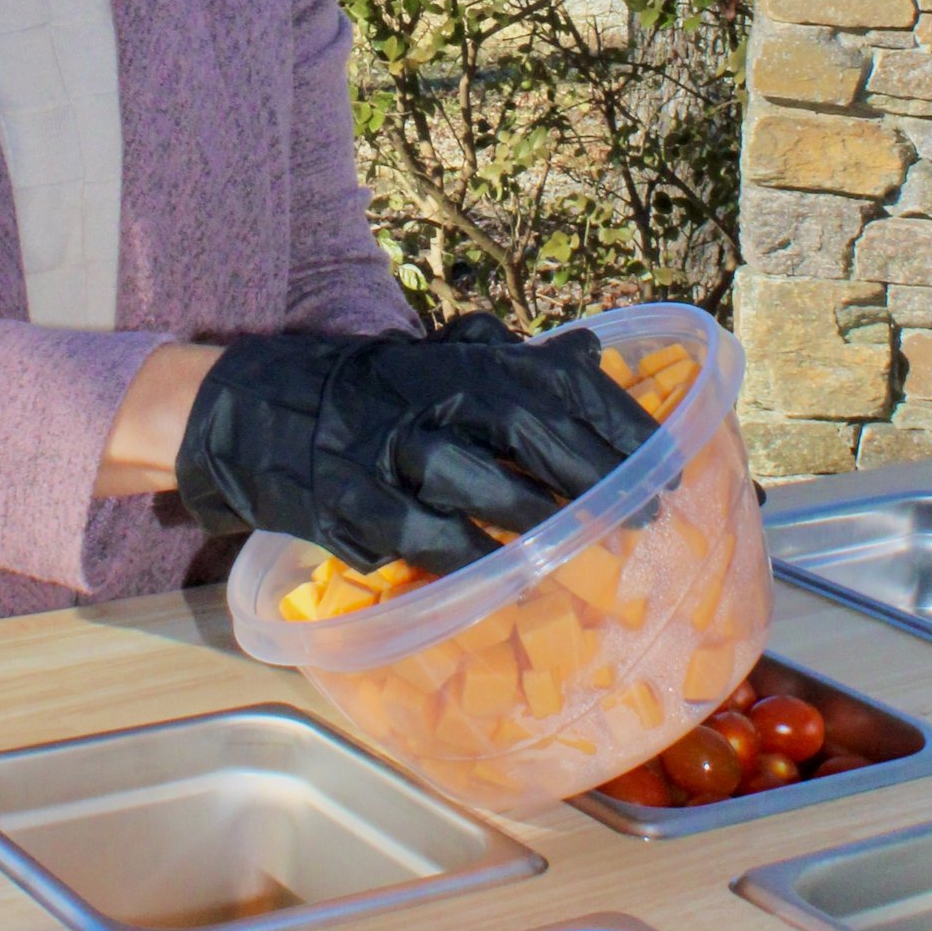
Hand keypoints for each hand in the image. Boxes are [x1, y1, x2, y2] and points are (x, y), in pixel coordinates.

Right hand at [172, 327, 657, 570]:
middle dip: (591, 470)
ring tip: (581, 547)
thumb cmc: (377, 396)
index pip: (556, 381)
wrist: (264, 413)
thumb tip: (595, 352)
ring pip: (472, 480)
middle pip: (525, 425)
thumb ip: (519, 364)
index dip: (617, 421)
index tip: (667, 463)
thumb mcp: (444, 364)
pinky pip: (419, 535)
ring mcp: (389, 448)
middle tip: (642, 514)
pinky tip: (505, 578)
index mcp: (462, 360)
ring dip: (533, 516)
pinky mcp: (352, 501)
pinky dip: (467, 558)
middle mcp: (430, 394)